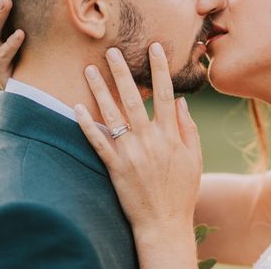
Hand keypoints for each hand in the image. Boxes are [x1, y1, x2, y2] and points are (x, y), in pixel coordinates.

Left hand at [75, 43, 200, 267]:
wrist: (164, 223)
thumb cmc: (182, 190)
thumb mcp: (195, 158)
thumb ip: (188, 128)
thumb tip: (180, 103)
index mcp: (170, 135)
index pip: (164, 93)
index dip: (159, 68)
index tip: (155, 47)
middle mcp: (148, 140)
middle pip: (132, 98)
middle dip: (122, 71)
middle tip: (111, 50)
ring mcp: (129, 153)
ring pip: (111, 115)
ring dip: (99, 90)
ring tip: (89, 69)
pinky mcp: (114, 167)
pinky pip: (97, 141)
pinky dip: (86, 124)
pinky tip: (76, 107)